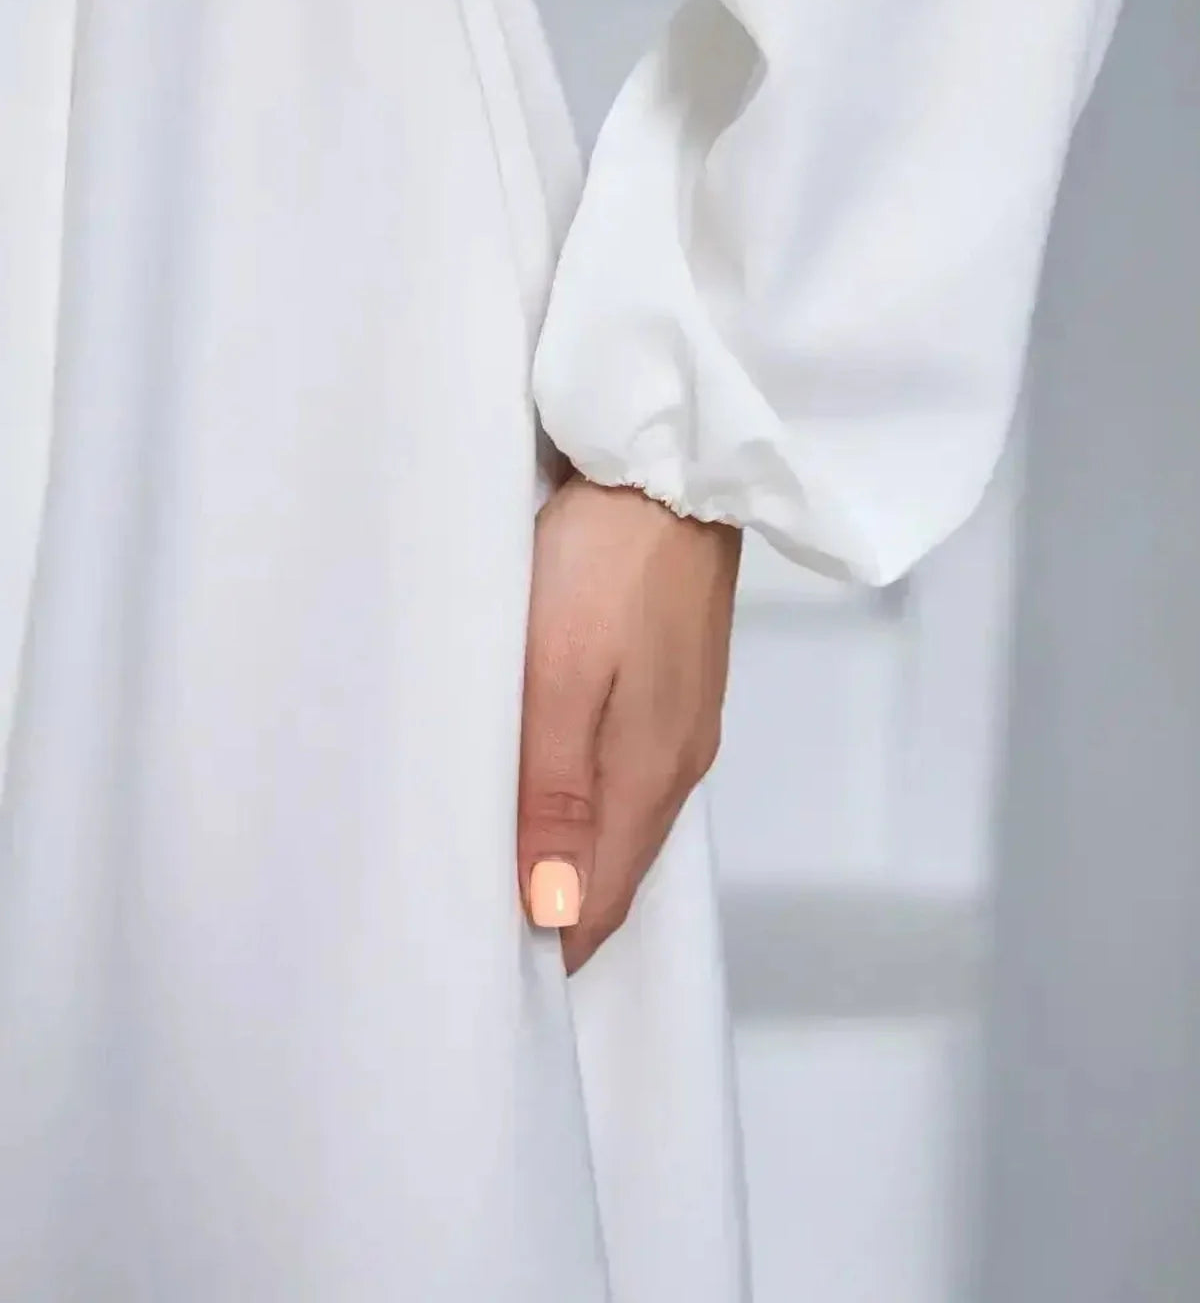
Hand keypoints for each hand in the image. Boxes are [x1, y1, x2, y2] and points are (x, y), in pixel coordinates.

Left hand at [518, 473, 741, 973]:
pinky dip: (586, 801)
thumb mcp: (562, 675)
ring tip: (500, 867)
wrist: (672, 459)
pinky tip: (548, 789)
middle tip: (474, 929)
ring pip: (621, 821)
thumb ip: (555, 793)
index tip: (483, 973)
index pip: (602, 901)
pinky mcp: (672, 679)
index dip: (550, 945)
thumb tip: (556, 913)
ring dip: (569, 854)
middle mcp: (677, 760)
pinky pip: (626, 771)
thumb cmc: (606, 560)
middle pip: (616, 870)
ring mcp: (681, 719)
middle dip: (556, 910)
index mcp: (651, 773)